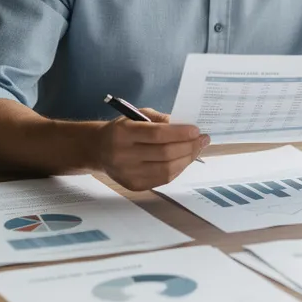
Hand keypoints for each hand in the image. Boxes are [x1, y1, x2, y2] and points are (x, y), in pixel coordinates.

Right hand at [93, 108, 208, 190]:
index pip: (157, 134)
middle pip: (164, 154)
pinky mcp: (133, 186)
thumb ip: (160, 120)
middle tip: (202, 140)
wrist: (98, 149)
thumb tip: (186, 127)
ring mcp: (127, 173)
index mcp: (123, 133)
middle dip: (189, 147)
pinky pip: (163, 179)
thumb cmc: (122, 129)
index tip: (196, 130)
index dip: (180, 133)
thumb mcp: (137, 116)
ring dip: (187, 159)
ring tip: (197, 149)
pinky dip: (178, 169)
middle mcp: (123, 155)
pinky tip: (184, 160)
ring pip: (166, 170)